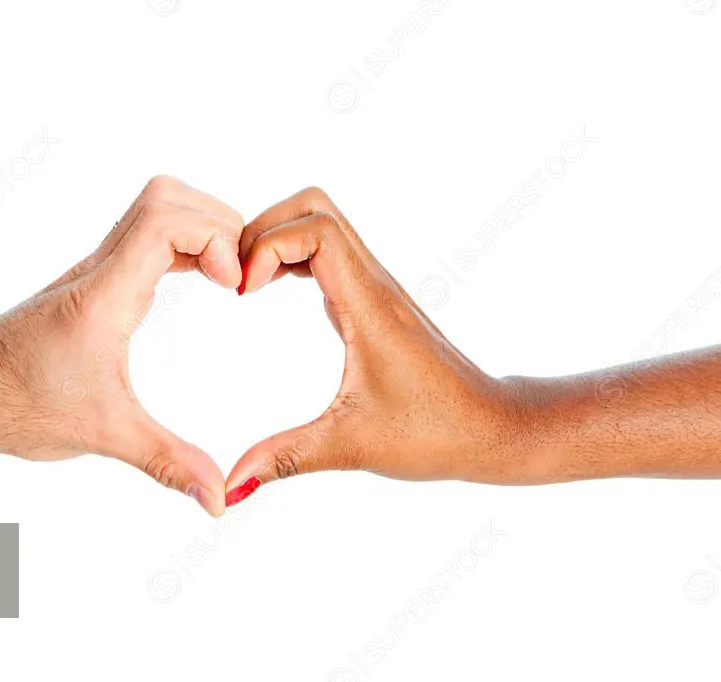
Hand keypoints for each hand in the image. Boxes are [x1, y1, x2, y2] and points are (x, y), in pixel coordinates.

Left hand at [0, 176, 242, 514]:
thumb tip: (218, 499)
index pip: (164, 222)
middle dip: (218, 223)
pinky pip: (147, 235)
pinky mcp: (96, 281)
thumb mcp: (104, 435)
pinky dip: (186, 243)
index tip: (234, 285)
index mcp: (103, 297)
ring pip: (155, 207)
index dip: (213, 238)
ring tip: (232, 274)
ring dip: (203, 227)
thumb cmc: (16, 404)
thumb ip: (168, 463)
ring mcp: (96, 271)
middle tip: (242, 275)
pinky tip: (205, 278)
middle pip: (165, 197)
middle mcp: (99, 271)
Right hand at [225, 188, 523, 503]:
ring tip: (244, 285)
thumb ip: (284, 458)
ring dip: (276, 239)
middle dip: (263, 228)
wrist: (493, 429)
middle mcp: (373, 284)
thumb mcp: (349, 446)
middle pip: (314, 207)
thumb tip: (228, 487)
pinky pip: (327, 253)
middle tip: (235, 279)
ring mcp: (375, 288)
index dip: (267, 246)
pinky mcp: (373, 302)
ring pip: (321, 223)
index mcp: (369, 306)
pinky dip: (291, 257)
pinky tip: (268, 293)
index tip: (241, 296)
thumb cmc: (434, 433)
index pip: (316, 230)